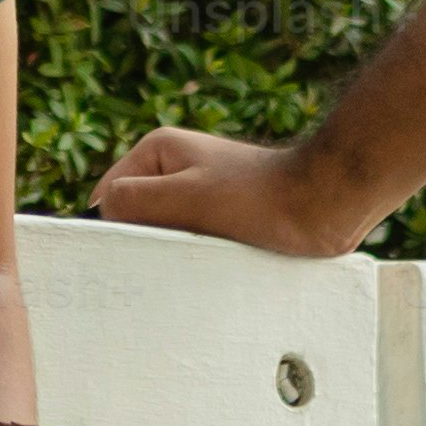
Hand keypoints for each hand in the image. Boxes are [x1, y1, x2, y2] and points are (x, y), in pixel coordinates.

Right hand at [91, 125, 371, 254]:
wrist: (321, 205)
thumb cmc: (257, 197)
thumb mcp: (184, 196)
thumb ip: (133, 200)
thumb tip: (103, 214)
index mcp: (157, 151)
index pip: (108, 196)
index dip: (109, 230)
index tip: (118, 264)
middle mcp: (173, 168)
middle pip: (133, 216)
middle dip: (140, 244)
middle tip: (149, 275)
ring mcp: (197, 194)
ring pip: (161, 233)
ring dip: (167, 255)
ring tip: (181, 273)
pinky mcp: (219, 218)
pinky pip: (188, 243)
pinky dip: (190, 259)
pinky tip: (199, 275)